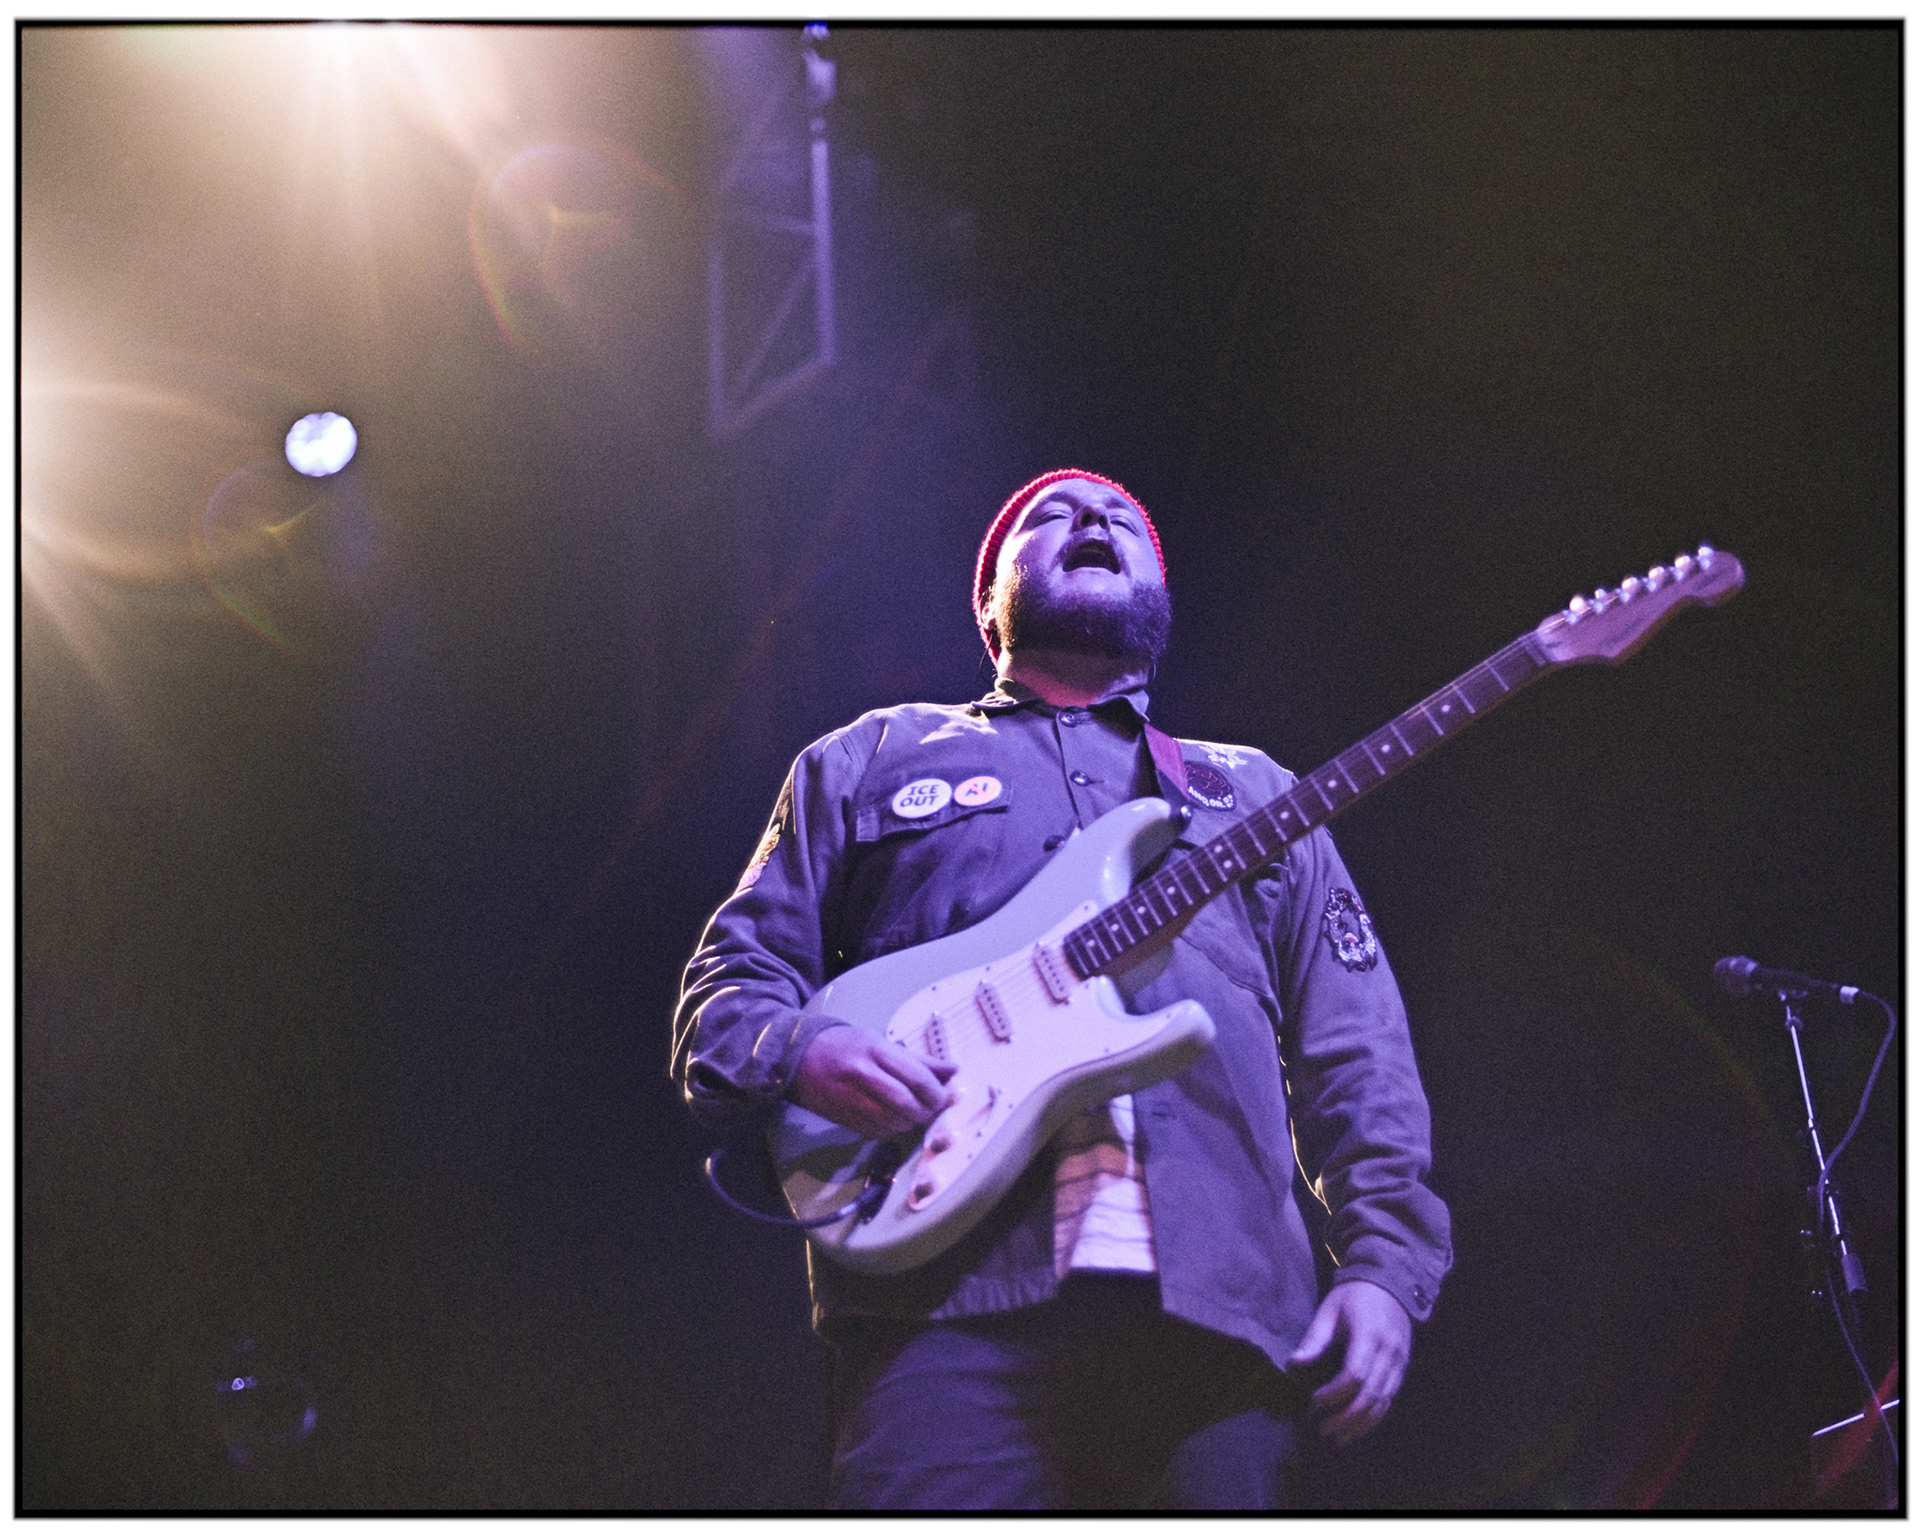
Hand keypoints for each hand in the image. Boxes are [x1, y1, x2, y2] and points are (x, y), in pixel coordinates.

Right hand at [789, 1023, 956, 1139]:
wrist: (798, 1056)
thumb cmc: (846, 1046)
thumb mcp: (881, 1043)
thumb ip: (918, 1060)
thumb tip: (953, 1070)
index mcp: (876, 1050)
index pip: (917, 1077)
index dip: (936, 1093)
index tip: (943, 1098)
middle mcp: (862, 1073)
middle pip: (906, 1103)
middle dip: (926, 1112)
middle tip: (932, 1110)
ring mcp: (849, 1098)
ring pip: (891, 1122)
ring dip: (910, 1124)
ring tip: (914, 1116)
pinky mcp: (841, 1117)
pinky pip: (875, 1132)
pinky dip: (891, 1131)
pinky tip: (894, 1121)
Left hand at [1286, 1280, 1412, 1446]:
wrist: (1390, 1284)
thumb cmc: (1354, 1296)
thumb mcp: (1329, 1310)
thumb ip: (1314, 1339)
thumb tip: (1293, 1365)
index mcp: (1369, 1335)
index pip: (1354, 1375)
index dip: (1333, 1394)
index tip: (1313, 1402)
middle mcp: (1389, 1353)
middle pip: (1370, 1396)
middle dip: (1345, 1418)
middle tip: (1322, 1430)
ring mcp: (1400, 1364)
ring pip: (1383, 1404)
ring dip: (1360, 1425)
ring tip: (1337, 1438)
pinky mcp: (1403, 1370)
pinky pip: (1390, 1400)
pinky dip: (1374, 1418)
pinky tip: (1357, 1428)